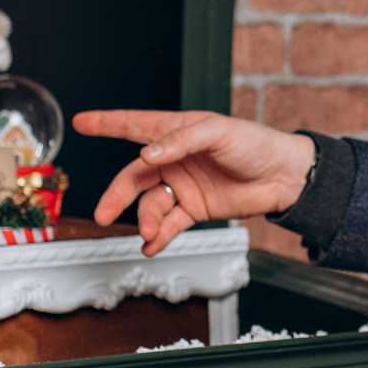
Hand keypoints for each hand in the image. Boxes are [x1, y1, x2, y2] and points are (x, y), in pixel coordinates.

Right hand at [76, 109, 318, 256]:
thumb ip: (180, 141)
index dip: (107, 123)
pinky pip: (170, 223)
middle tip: (103, 213)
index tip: (82, 122)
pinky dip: (160, 235)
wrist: (284, 177)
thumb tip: (147, 155)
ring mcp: (183, 185)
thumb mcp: (218, 133)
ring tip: (149, 233)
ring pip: (151, 204)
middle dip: (117, 196)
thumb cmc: (256, 144)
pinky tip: (152, 245)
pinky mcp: (195, 208)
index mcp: (177, 132)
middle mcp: (175, 159)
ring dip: (146, 220)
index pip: (135, 125)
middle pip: (134, 177)